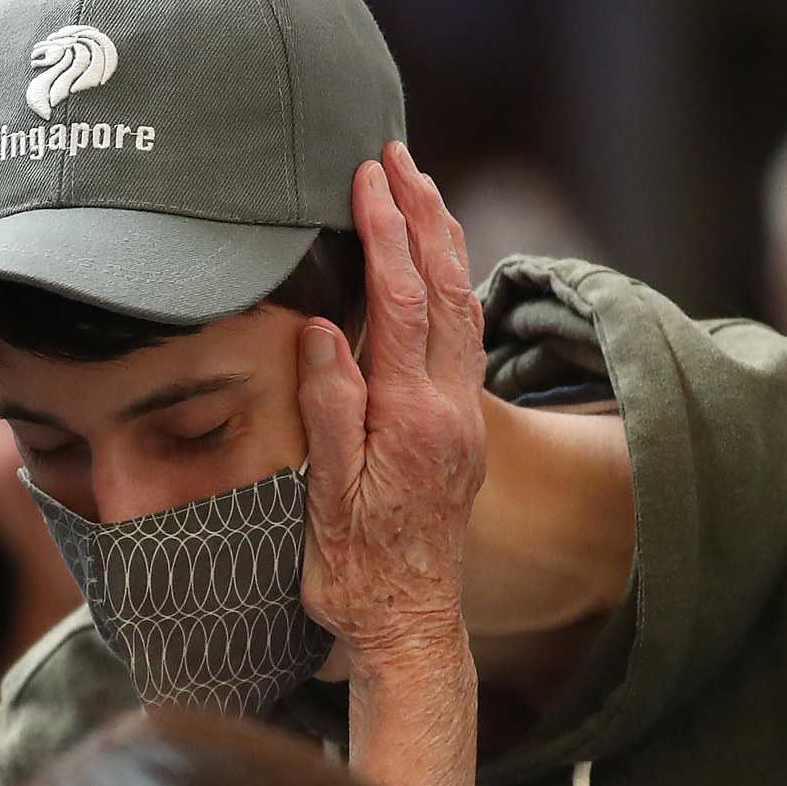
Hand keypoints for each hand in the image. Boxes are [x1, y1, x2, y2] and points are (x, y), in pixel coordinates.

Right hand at [296, 143, 486, 672]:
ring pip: (463, 309)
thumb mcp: (325, 501)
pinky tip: (436, 267)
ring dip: (442, 241)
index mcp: (413, 420)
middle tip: (397, 156)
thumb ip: (330, 412)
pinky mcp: (462, 432)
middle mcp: (450, 411)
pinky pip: (463, 338)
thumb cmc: (355, 574)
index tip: (367, 177)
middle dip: (421, 215)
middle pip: (445, 288)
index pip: (403, 302)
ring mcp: (462, 420)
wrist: (407, 629)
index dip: (386, 233)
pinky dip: (449, 284)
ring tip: (420, 188)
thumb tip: (323, 331)